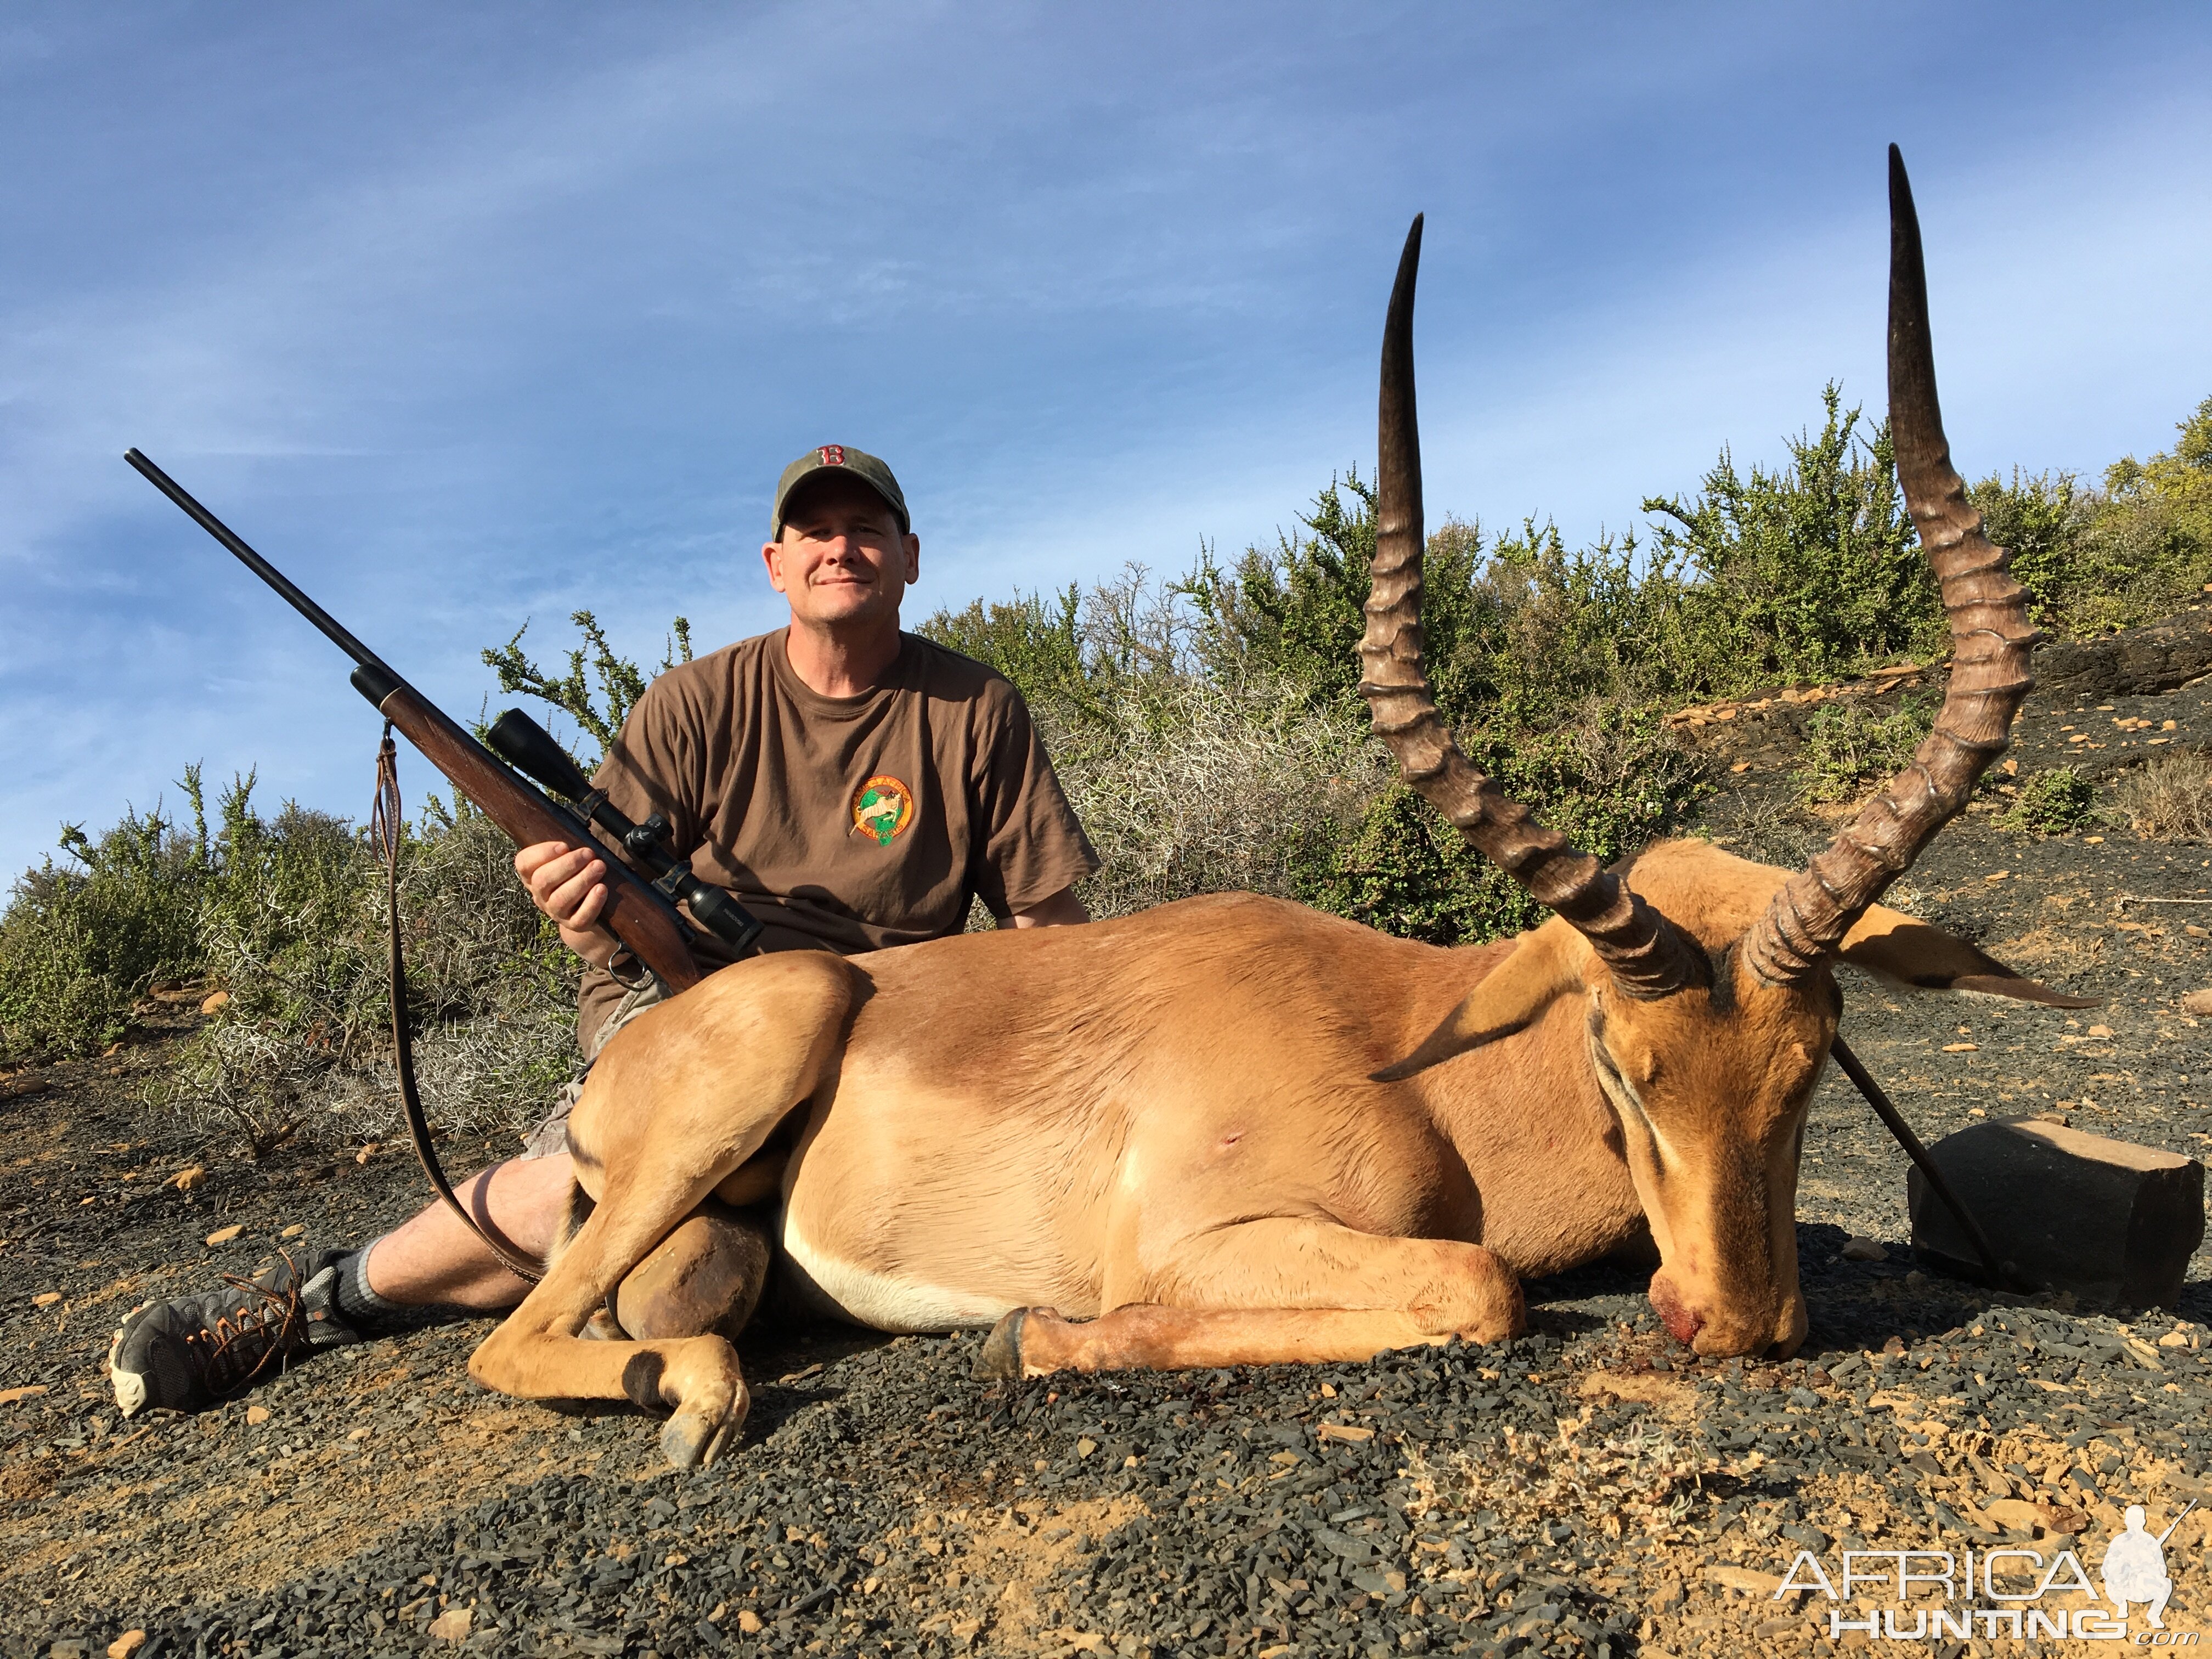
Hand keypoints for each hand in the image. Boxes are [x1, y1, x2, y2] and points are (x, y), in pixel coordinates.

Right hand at [514, 840, 618, 967]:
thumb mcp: (568, 860)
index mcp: (534, 876)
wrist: (588, 911)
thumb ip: (567, 849)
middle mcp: (541, 895)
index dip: (542, 853)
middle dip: (567, 864)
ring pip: (561, 899)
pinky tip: (602, 889)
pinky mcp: (574, 925)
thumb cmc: (578, 876)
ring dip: (582, 880)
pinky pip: (580, 918)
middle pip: (543, 880)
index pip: (524, 864)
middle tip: (588, 853)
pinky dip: (592, 903)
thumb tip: (577, 833)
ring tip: (599, 867)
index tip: (564, 845)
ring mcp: (556, 912)